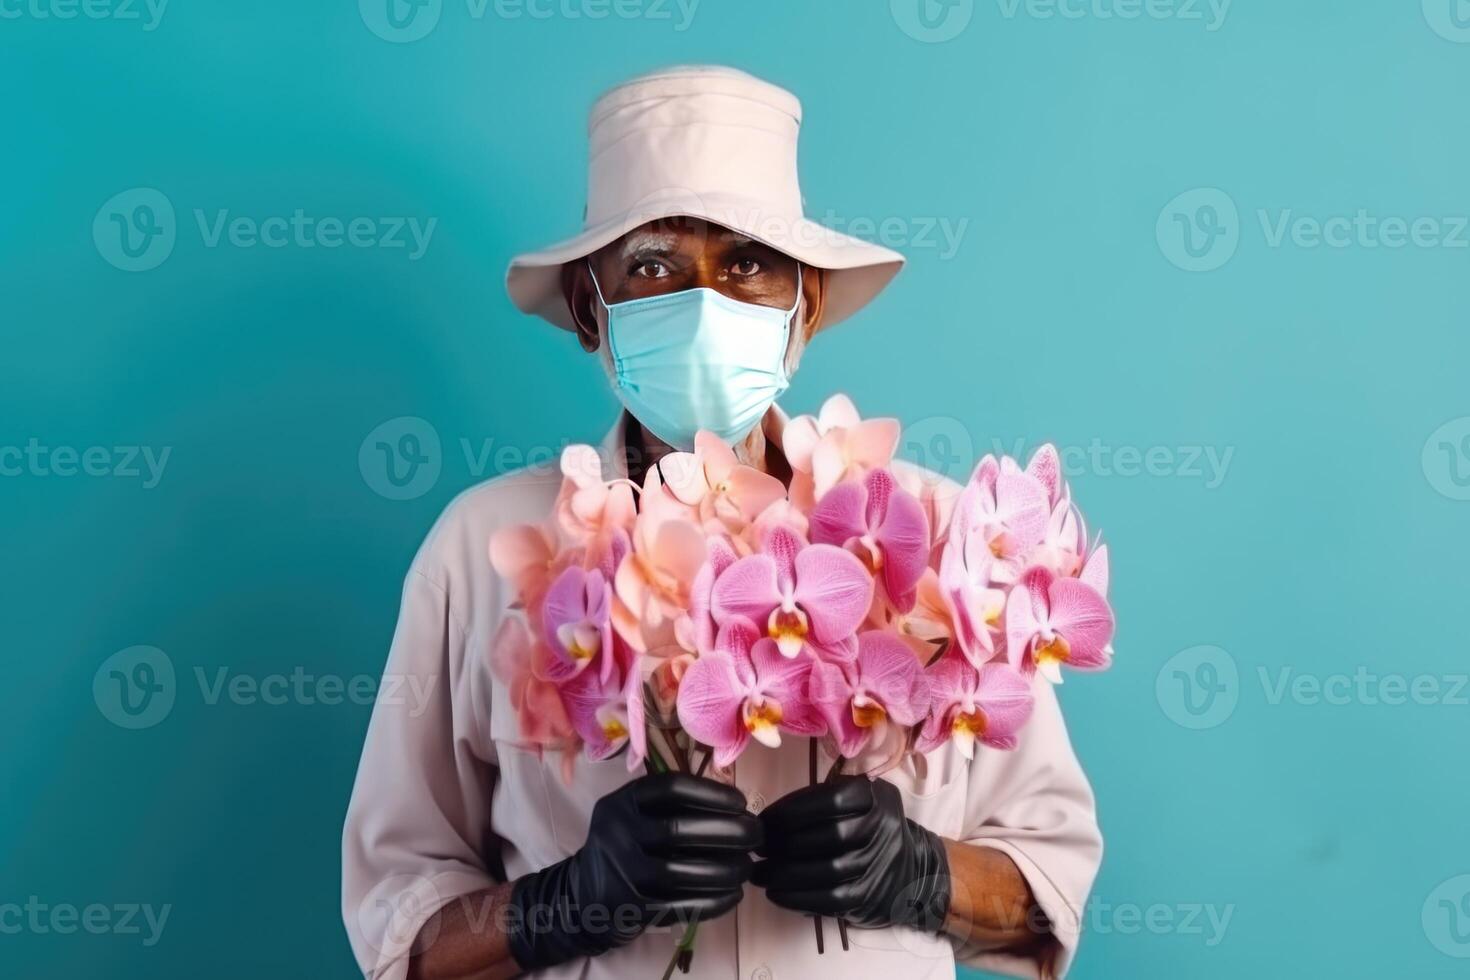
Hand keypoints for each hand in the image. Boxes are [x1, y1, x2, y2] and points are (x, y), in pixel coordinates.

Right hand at [507, 772, 761, 970]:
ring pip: (680, 873)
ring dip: (724, 870)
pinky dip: (713, 901)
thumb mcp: (634, 810)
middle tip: (755, 834)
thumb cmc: (626, 843)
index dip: (712, 794)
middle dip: (727, 832)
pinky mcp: (633, 908)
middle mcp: (619, 833)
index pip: (671, 789)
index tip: (741, 802)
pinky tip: (733, 894)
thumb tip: (734, 804)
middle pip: (679, 831)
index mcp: (623, 802)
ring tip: (747, 866)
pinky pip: (680, 906)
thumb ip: (670, 802)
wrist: (584, 893)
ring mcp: (624, 873)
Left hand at [751, 775, 950, 931]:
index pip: (830, 800)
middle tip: (757, 847)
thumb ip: (823, 797)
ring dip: (785, 873)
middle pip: (828, 836)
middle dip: (784, 843)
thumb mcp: (857, 797)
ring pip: (828, 871)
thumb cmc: (868, 826)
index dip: (790, 810)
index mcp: (875, 797)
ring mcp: (878, 865)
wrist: (910, 867)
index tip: (762, 821)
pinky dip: (798, 898)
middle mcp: (882, 829)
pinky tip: (775, 893)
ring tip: (758, 872)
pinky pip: (830, 900)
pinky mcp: (869, 896)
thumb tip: (770, 818)